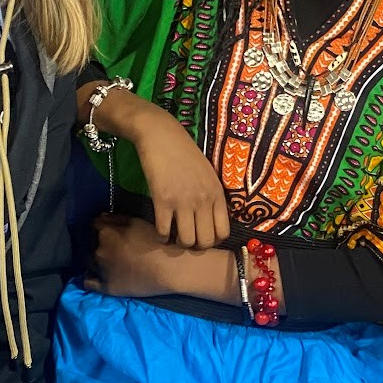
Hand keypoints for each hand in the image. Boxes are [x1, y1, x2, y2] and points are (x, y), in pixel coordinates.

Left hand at [85, 215, 179, 298]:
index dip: (100, 228)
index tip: (108, 231)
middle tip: (111, 247)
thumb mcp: (137, 222)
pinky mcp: (106, 287)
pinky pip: (88, 282)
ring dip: (93, 260)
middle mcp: (98, 250)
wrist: (170, 268)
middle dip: (96, 244)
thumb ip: (116, 219)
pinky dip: (91, 277)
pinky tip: (98, 276)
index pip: (93, 226)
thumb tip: (101, 217)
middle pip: (89, 244)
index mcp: (105, 232)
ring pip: (87, 262)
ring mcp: (101, 270)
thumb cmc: (157, 241)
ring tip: (105, 262)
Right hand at [132, 107, 228, 248]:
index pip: (223, 232)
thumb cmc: (185, 152)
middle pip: (205, 241)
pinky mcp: (162, 200)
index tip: (202, 235)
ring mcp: (183, 201)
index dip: (212, 240)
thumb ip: (212, 196)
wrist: (161, 135)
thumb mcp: (208, 173)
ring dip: (178, 244)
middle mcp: (204, 200)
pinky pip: (164, 231)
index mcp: (217, 194)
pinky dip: (161, 236)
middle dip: (195, 246)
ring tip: (173, 236)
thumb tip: (211, 220)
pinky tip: (160, 230)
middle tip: (186, 238)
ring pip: (186, 241)